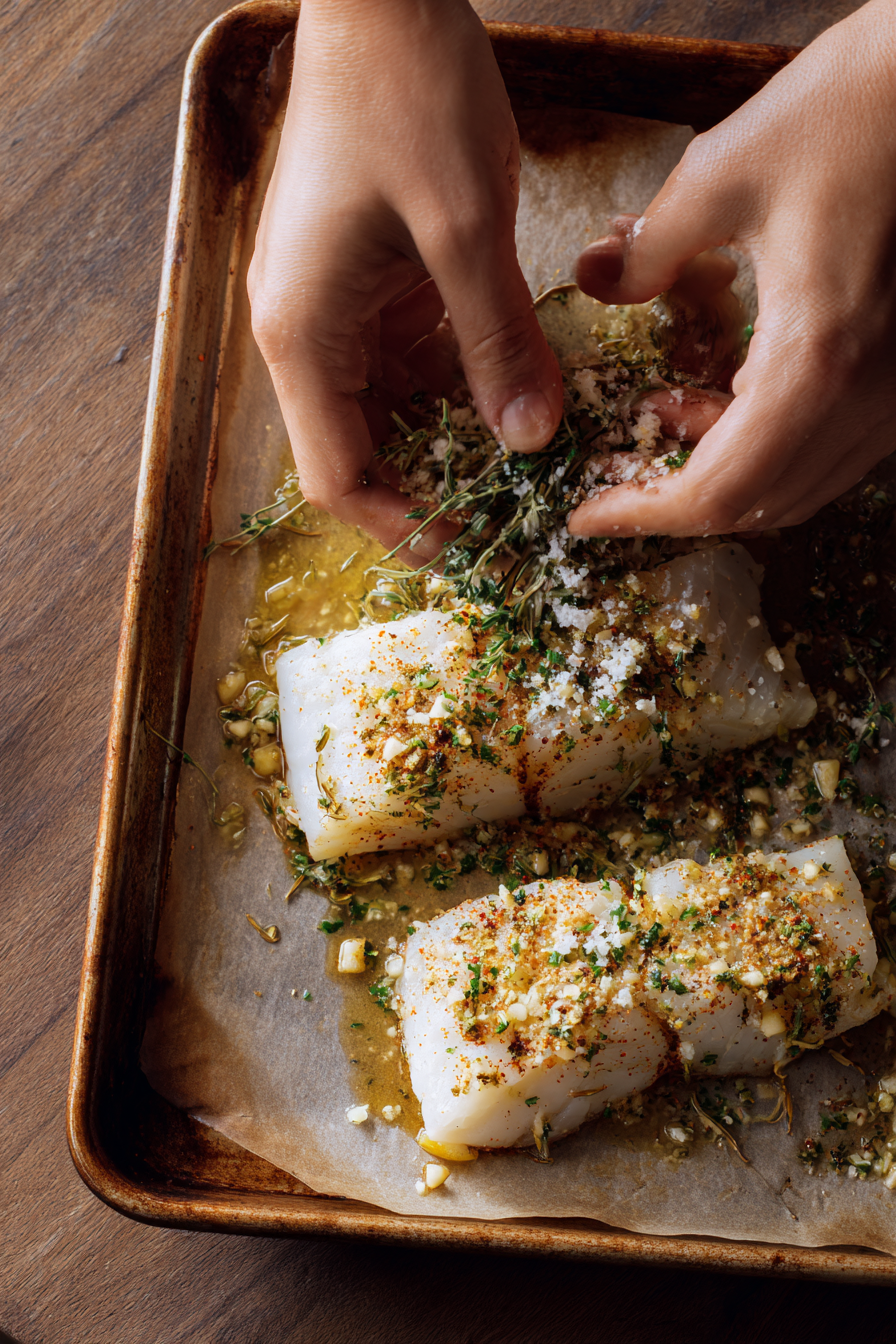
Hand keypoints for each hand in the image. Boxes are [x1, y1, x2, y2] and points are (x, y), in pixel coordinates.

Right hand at [248, 0, 561, 554]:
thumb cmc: (405, 94)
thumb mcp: (464, 228)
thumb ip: (499, 342)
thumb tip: (533, 441)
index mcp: (303, 334)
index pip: (337, 477)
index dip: (401, 525)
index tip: (472, 546)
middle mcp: (307, 331)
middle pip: (363, 449)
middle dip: (436, 483)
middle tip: (518, 506)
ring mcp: (337, 305)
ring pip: (393, 408)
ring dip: (456, 433)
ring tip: (530, 454)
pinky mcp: (372, 279)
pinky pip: (414, 357)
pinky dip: (463, 380)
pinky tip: (518, 386)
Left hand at [569, 0, 895, 539]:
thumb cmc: (852, 111)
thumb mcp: (721, 172)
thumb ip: (649, 248)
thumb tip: (596, 279)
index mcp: (814, 363)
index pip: (717, 492)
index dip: (642, 515)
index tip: (584, 515)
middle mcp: (866, 398)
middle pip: (758, 505)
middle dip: (674, 500)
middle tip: (616, 470)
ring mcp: (894, 394)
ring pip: (798, 485)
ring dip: (722, 472)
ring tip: (662, 410)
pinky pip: (829, 447)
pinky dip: (766, 443)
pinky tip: (725, 388)